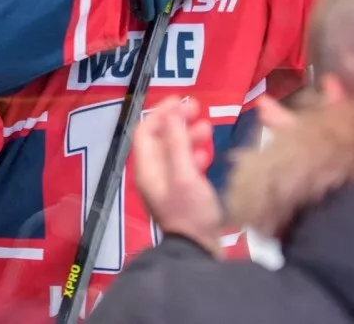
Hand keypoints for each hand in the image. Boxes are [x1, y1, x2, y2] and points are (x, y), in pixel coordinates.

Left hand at [134, 97, 222, 255]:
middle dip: (177, 121)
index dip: (161, 112)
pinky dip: (193, 155)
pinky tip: (207, 154)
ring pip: (173, 151)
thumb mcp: (185, 174)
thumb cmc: (190, 212)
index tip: (182, 100)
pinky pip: (183, 166)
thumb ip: (178, 143)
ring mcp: (166, 184)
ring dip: (188, 136)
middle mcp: (152, 174)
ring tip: (208, 128)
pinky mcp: (180, 194)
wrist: (199, 252)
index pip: (146, 130)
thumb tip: (172, 113)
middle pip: (160, 138)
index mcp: (147, 168)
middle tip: (199, 109)